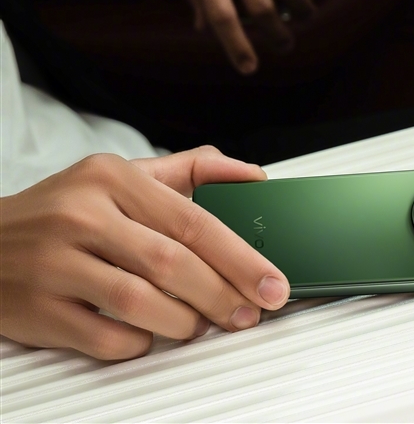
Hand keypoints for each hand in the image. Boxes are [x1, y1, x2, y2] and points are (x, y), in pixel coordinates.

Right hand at [0, 146, 289, 359]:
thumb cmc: (64, 210)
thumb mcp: (119, 175)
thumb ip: (189, 171)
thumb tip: (253, 177)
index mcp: (111, 177)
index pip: (191, 219)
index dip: (240, 256)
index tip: (272, 282)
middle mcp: (83, 214)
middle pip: (173, 263)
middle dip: (223, 295)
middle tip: (250, 312)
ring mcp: (57, 263)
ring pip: (142, 303)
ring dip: (184, 323)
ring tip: (199, 324)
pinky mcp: (39, 310)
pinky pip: (105, 340)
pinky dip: (139, 345)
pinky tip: (149, 337)